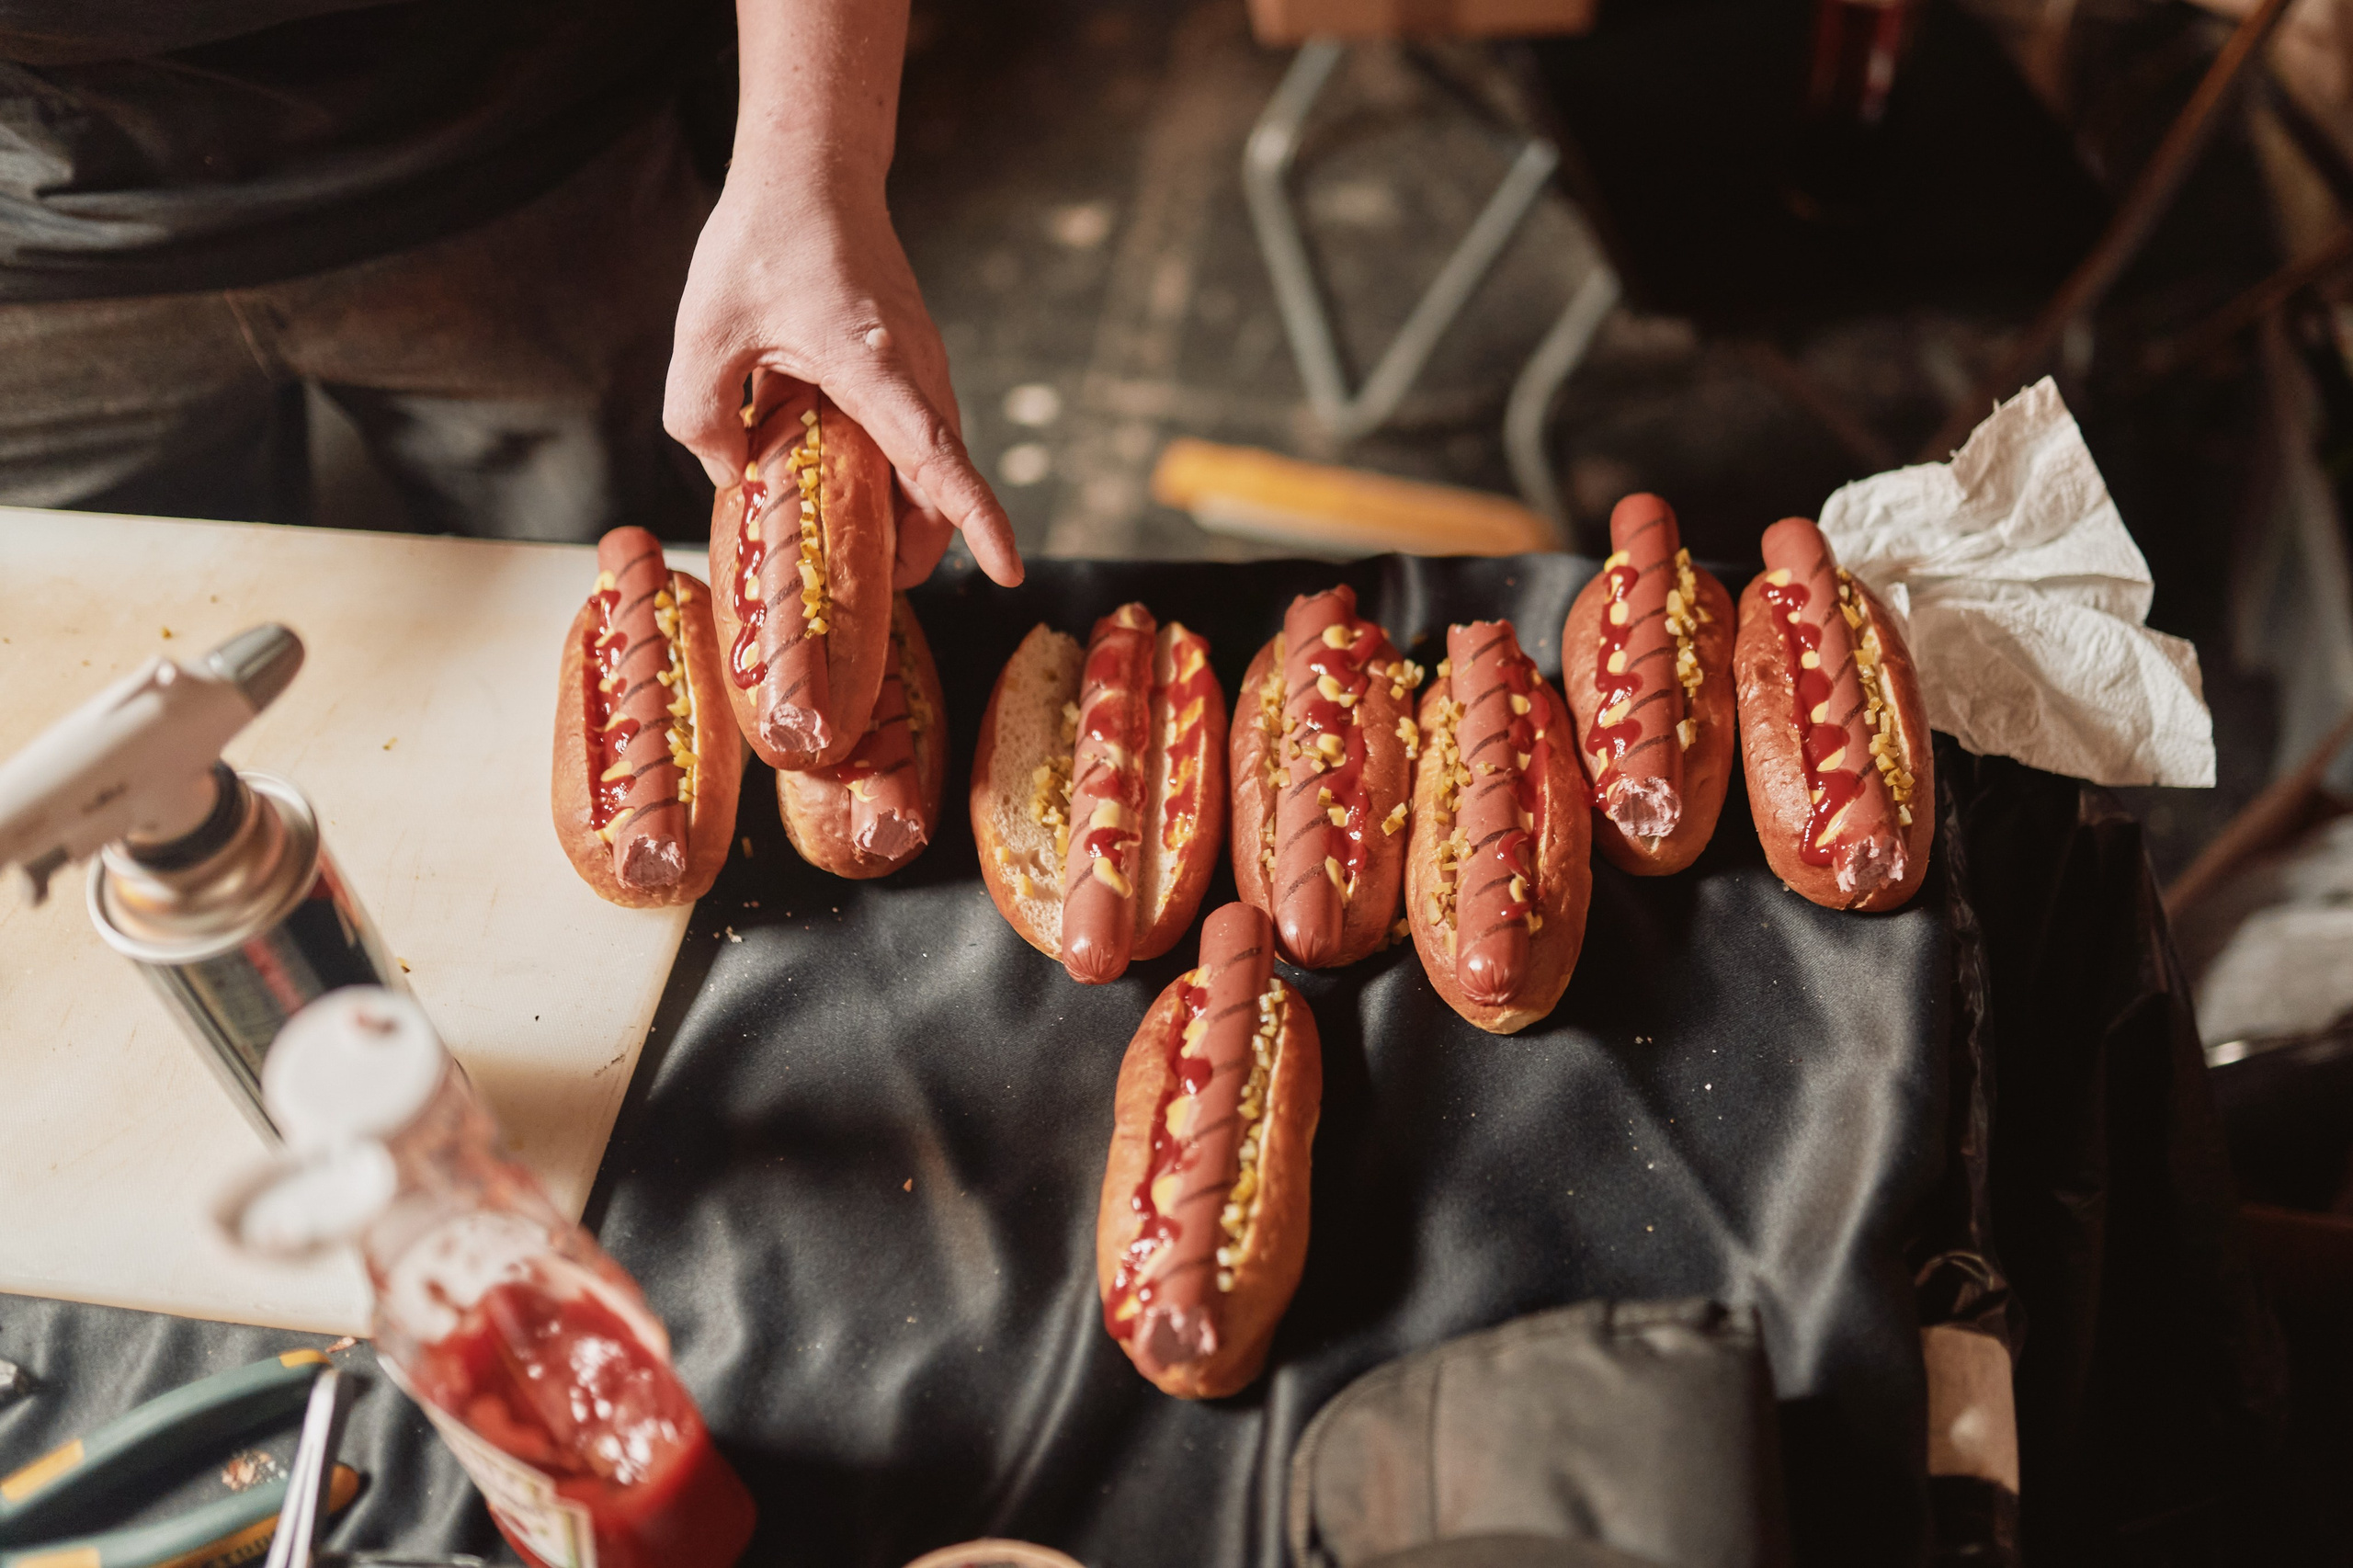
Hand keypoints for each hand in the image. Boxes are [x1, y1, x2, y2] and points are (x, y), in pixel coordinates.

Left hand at [664, 171, 1022, 588]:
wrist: (811, 170)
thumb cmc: (761, 241)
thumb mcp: (704, 333)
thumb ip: (701, 418)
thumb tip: (732, 478)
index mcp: (871, 366)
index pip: (939, 459)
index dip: (977, 520)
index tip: (1008, 569)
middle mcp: (914, 370)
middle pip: (941, 479)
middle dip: (922, 544)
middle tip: (871, 589)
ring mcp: (920, 364)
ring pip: (930, 458)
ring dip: (904, 507)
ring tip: (851, 543)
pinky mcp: (911, 359)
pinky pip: (914, 430)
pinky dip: (892, 468)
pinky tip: (838, 478)